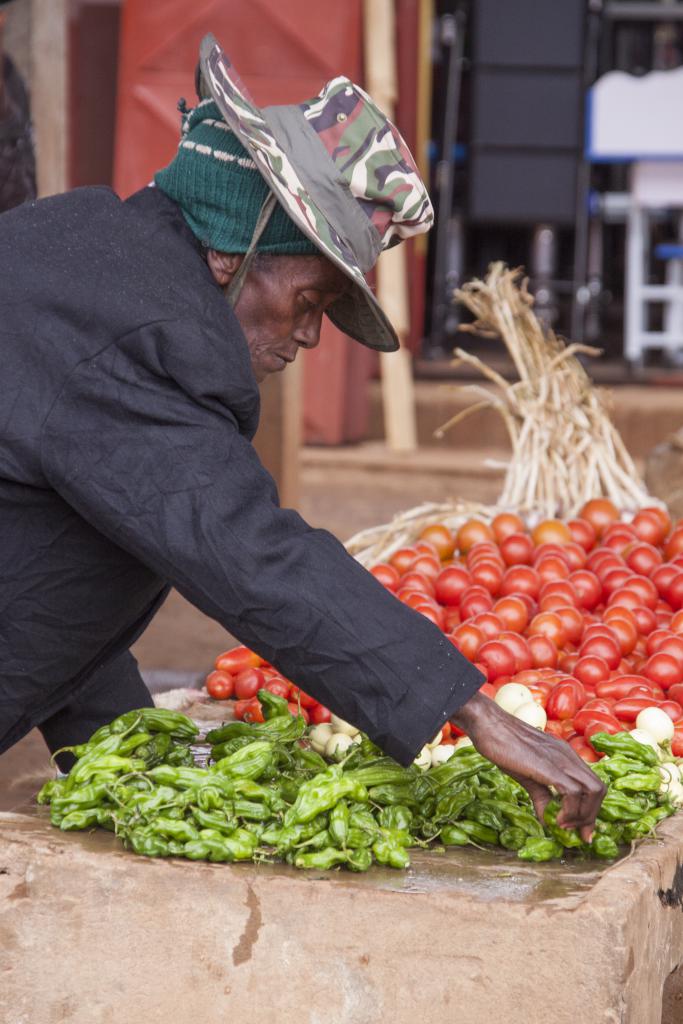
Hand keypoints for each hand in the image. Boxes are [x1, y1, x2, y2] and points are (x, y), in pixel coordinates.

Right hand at [451, 691, 605, 841]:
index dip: (591, 810)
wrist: (488, 723)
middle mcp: (569, 756)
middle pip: (599, 790)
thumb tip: (550, 820)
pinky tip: (554, 820)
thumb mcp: (527, 774)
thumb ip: (542, 796)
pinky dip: (569, 812)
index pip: (593, 784)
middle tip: (576, 833)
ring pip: (593, 791)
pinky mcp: (548, 766)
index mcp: (566, 756)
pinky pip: (572, 792)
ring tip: (563, 826)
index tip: (581, 831)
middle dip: (591, 817)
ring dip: (582, 816)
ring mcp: (561, 759)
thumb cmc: (502, 744)